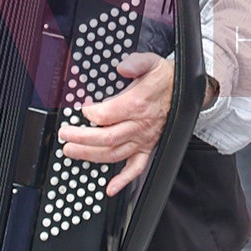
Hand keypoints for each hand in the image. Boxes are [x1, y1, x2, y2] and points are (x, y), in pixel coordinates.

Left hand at [57, 51, 174, 197]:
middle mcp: (140, 125)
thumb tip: (122, 67)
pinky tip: (110, 188)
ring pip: (114, 154)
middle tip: (64, 134)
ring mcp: (143, 139)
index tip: (80, 110)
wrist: (185, 90)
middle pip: (106, 137)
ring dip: (90, 156)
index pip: (106, 114)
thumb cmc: (164, 79)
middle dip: (80, 138)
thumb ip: (135, 63)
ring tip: (71, 151)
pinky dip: (124, 180)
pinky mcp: (148, 147)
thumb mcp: (150, 62)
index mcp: (137, 104)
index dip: (89, 113)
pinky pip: (137, 168)